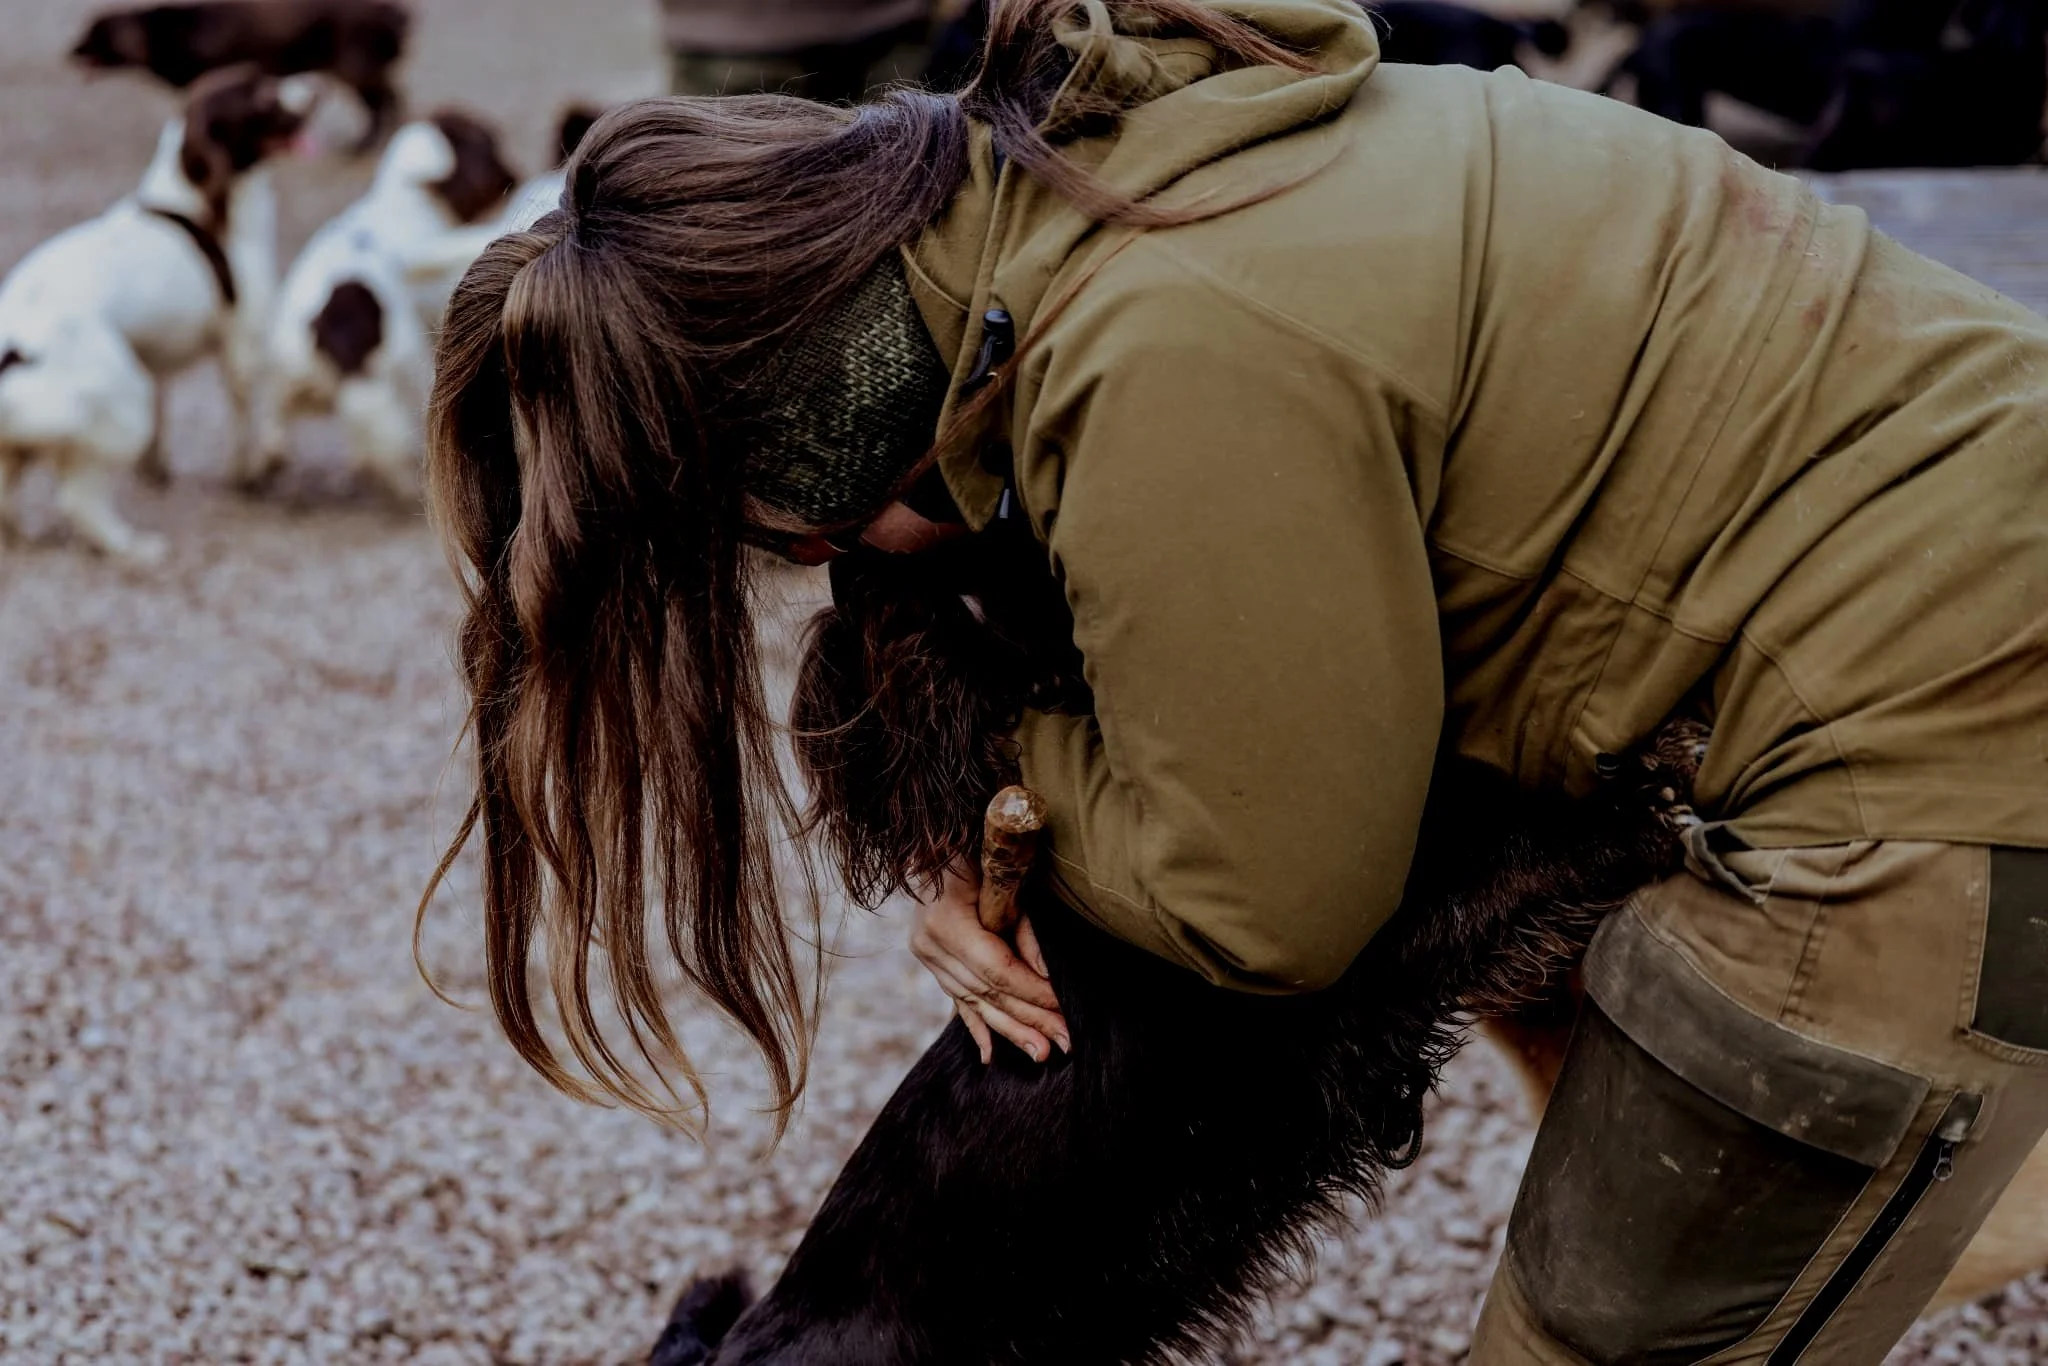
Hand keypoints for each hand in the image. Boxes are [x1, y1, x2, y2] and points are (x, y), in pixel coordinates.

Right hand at [909, 863, 1069, 1063]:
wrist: (937, 838)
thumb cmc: (979, 850)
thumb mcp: (1006, 882)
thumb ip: (1024, 929)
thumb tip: (1047, 977)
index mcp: (945, 920)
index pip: (996, 970)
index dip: (1031, 991)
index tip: (1063, 1009)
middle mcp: (929, 942)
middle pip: (986, 991)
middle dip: (1028, 1019)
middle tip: (1064, 1042)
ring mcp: (926, 954)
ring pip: (973, 1001)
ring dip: (1010, 1030)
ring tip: (1041, 1053)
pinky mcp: (931, 960)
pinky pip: (956, 999)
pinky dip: (976, 1026)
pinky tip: (990, 1055)